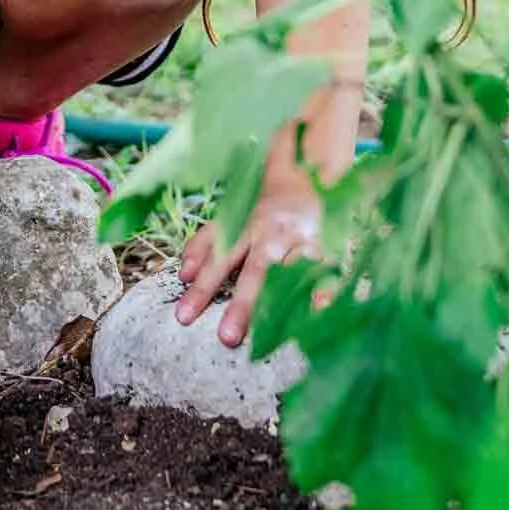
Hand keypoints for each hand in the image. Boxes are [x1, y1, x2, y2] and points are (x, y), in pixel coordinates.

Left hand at [177, 180, 322, 347]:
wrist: (302, 171)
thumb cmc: (260, 204)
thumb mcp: (229, 216)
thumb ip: (205, 243)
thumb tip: (183, 273)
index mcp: (243, 228)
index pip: (219, 261)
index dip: (202, 288)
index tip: (184, 317)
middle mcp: (270, 234)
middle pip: (254, 271)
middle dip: (242, 305)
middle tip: (227, 338)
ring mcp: (299, 238)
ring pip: (288, 270)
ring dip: (279, 300)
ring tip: (272, 334)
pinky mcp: (324, 242)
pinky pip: (323, 266)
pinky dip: (323, 286)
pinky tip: (319, 307)